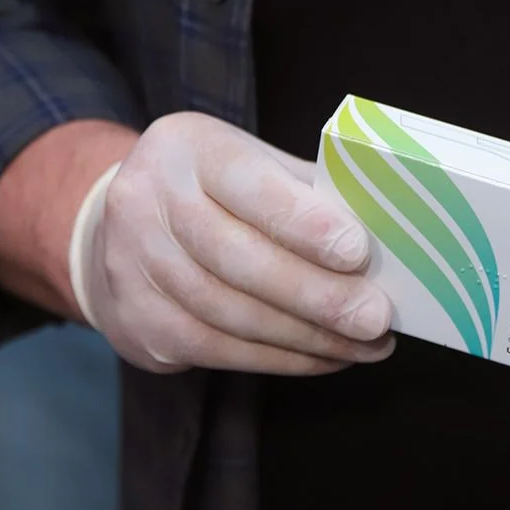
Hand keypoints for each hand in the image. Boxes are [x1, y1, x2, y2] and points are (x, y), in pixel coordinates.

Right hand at [72, 112, 393, 373]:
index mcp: (190, 149)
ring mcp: (135, 265)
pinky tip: (327, 357)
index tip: (358, 253)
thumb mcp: (258, 169)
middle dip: (318, 296)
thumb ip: (311, 195)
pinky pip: (222, 350)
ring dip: (311, 337)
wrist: (121, 227)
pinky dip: (285, 359)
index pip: (249, 185)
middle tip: (376, 318)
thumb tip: (388, 240)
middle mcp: (149, 203)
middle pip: (240, 261)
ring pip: (233, 314)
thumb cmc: (220, 194)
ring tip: (367, 345)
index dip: (304, 223)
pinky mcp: (140, 322)